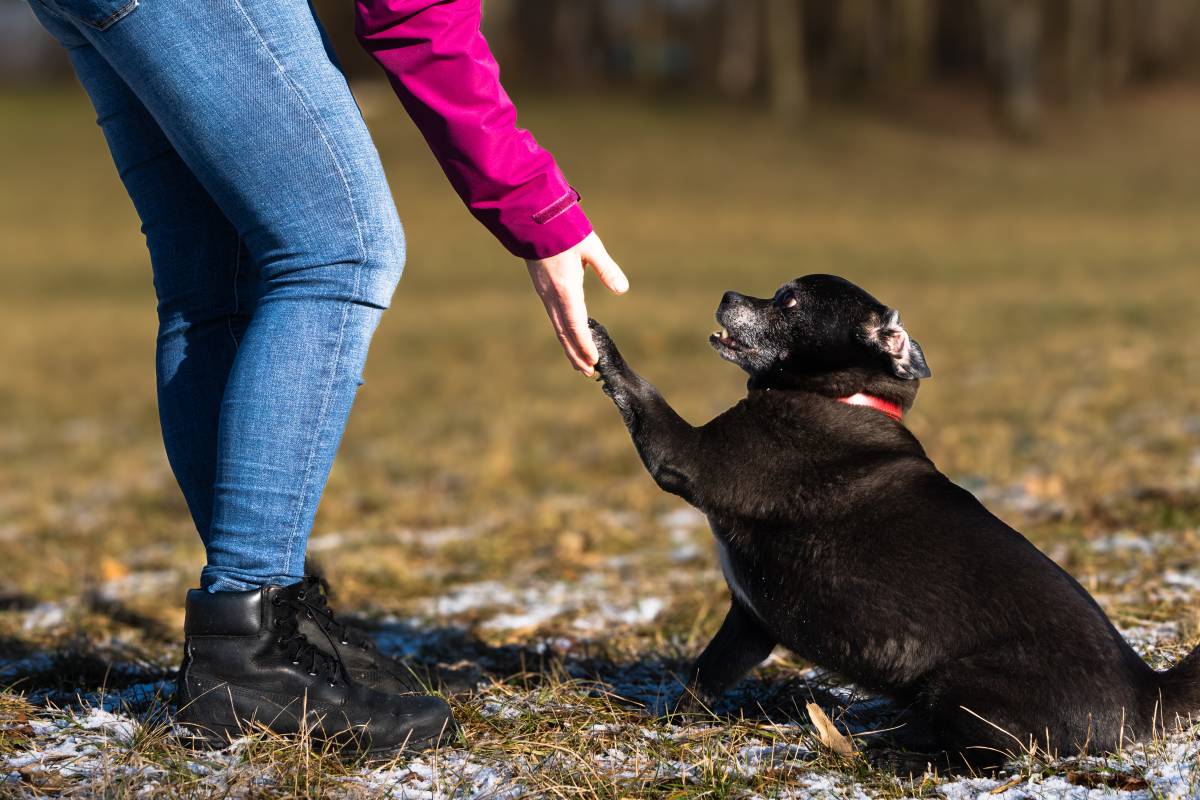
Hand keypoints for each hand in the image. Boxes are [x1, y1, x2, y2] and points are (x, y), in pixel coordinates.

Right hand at [526, 232, 627, 375]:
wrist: (531, 218)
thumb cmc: (564, 230)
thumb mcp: (591, 247)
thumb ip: (606, 269)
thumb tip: (622, 289)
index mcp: (566, 288)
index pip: (576, 325)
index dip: (585, 345)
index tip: (594, 361)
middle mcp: (552, 296)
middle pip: (564, 333)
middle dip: (576, 353)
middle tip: (588, 372)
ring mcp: (544, 293)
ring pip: (557, 327)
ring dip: (568, 346)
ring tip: (579, 363)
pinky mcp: (542, 288)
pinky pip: (554, 317)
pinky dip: (563, 332)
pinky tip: (569, 337)